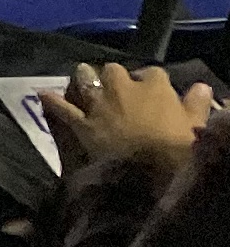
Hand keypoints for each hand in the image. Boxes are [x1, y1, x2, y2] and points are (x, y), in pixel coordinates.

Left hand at [45, 59, 213, 175]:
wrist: (148, 176)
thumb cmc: (178, 152)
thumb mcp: (195, 128)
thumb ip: (196, 105)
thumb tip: (203, 87)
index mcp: (155, 88)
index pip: (153, 73)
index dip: (151, 81)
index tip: (152, 89)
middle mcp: (123, 88)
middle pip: (115, 71)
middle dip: (115, 77)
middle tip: (117, 88)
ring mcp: (99, 104)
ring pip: (87, 81)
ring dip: (85, 79)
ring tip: (84, 79)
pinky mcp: (81, 122)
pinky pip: (61, 107)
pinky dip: (52, 101)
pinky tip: (43, 95)